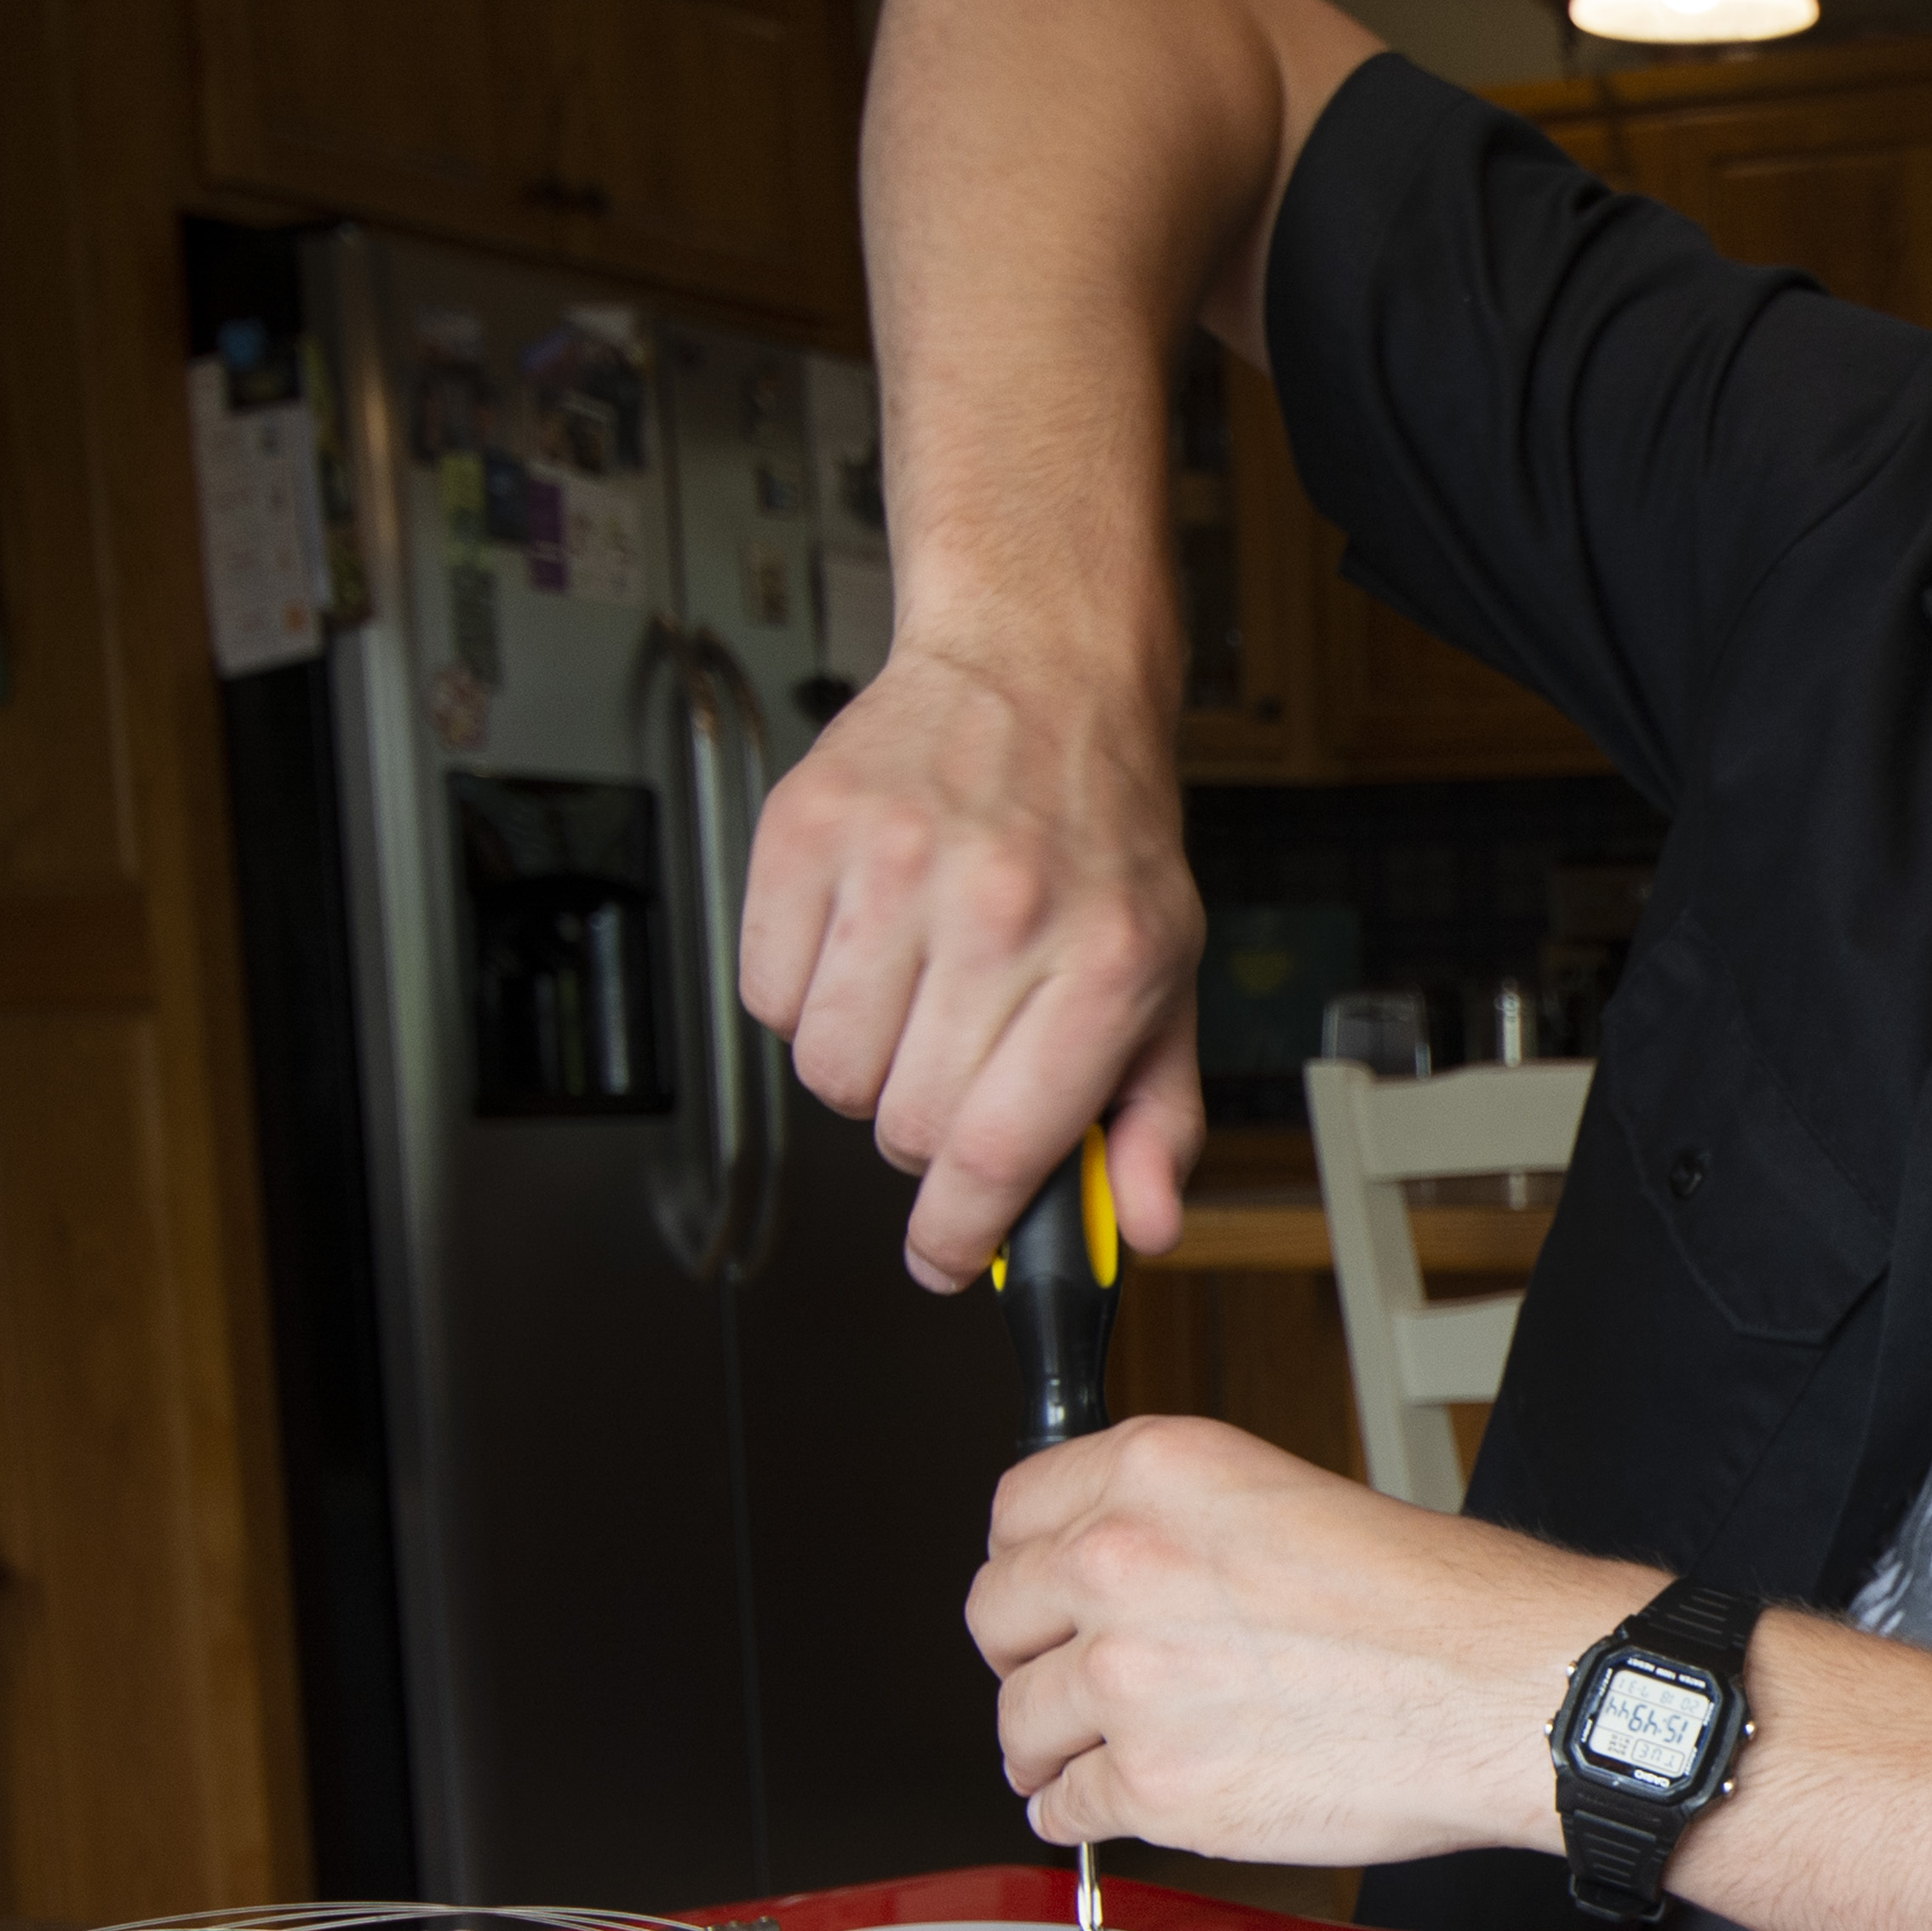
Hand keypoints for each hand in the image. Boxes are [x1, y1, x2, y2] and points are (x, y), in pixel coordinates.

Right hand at [739, 634, 1208, 1290]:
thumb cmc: (1103, 839)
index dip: (961, 1231)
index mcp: (1104, 962)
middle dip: (925, 1133)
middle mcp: (1001, 911)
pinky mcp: (806, 830)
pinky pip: (765, 995)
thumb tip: (1146, 1227)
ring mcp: (895, 865)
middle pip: (905, 1125)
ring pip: (827, 1072)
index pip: (1000, 1150)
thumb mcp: (1166, 979)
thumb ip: (1158, 1118)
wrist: (1039, 674)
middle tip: (955, 1071)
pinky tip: (863, 948)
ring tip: (914, 999)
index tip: (943, 1256)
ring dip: (863, 1068)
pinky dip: (803, 998)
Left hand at [968, 1417, 1648, 1861]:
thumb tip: (1125, 1573)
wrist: (1512, 1690)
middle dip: (1026, 1653)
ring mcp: (1128, 1681)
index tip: (1042, 1589)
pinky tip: (1107, 1805)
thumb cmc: (1447, 1605)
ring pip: (1018, 1721)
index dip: (1029, 1560)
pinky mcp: (1154, 1785)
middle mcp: (1124, 1565)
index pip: (1014, 1508)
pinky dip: (1079, 1816)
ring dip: (1045, 1745)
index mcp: (1161, 1473)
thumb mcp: (1293, 1496)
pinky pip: (1064, 1810)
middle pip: (995, 1615)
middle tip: (1056, 1675)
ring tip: (1078, 1755)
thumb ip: (1186, 1525)